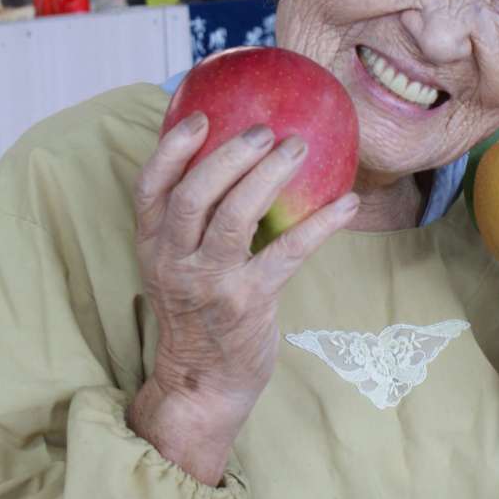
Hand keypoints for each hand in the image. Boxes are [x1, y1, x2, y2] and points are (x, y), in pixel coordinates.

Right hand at [127, 112, 358, 483]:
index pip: (150, 187)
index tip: (199, 116)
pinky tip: (348, 204)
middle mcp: (174, 261)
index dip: (172, 148)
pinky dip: (321, 224)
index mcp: (152, 244)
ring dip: (270, 176)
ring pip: (236, 217)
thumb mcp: (175, 264)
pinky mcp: (248, 302)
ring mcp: (210, 283)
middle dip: (229, 155)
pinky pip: (288, 253)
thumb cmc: (197, 309)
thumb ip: (191, 219)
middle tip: (264, 130)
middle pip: (194, 195)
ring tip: (298, 147)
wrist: (202, 382)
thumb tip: (231, 154)